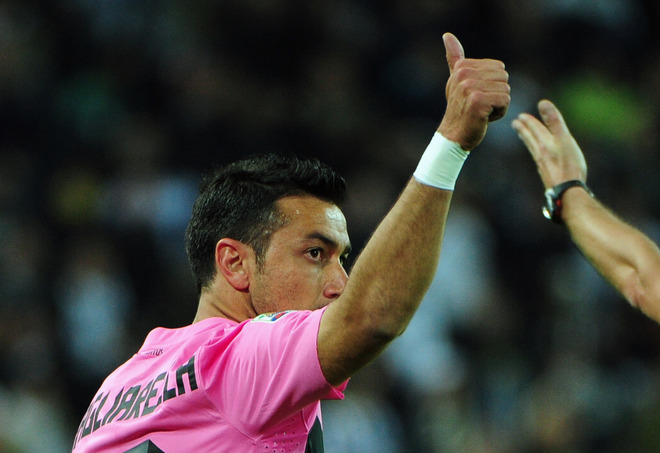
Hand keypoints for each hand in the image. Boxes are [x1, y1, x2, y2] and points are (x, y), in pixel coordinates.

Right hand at [438, 33, 509, 150]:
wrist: (453, 136)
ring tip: (482, 111)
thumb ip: (454, 59)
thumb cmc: (459, 109)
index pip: (499, 68)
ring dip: (499, 104)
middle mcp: (464, 74)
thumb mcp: (456, 81)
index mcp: (462, 67)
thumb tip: (447, 35)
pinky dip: (500, 112)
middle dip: (497, 94)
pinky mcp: (478, 101)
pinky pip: (505, 100)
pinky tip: (485, 118)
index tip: (476, 96)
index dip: (493, 84)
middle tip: (480, 105)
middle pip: (504, 78)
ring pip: (506, 90)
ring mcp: (470, 87)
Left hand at [512, 99, 587, 188]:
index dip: (529, 122)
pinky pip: (538, 158)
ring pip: (533, 148)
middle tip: (515, 123)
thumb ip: (554, 121)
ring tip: (522, 135)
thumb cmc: (568, 165)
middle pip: (530, 138)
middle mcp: (541, 153)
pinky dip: (535, 152)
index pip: (535, 129)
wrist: (566, 191)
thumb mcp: (564, 139)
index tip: (520, 116)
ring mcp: (543, 164)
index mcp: (545, 143)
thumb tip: (542, 102)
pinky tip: (537, 156)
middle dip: (524, 130)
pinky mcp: (547, 173)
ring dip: (527, 140)